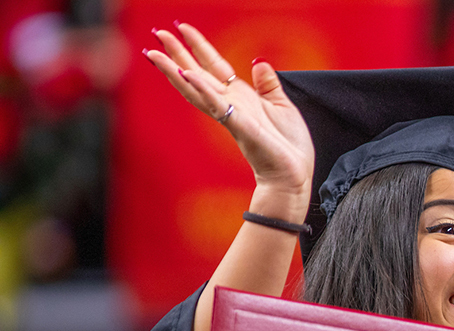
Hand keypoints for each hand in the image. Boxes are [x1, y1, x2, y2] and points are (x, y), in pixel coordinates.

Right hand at [144, 23, 312, 202]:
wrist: (293, 173)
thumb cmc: (288, 145)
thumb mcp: (282, 105)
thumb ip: (268, 84)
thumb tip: (259, 61)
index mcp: (241, 97)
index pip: (214, 66)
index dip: (198, 46)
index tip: (181, 28)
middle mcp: (231, 104)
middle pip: (197, 73)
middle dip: (177, 53)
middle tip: (157, 34)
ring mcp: (232, 115)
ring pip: (197, 89)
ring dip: (175, 70)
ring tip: (156, 54)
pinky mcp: (240, 126)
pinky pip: (217, 106)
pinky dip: (202, 90)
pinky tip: (188, 75)